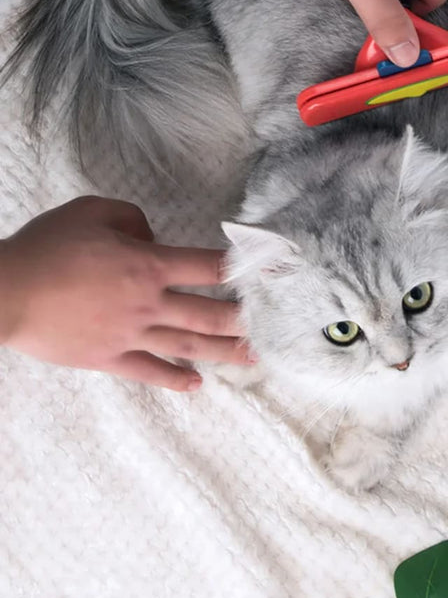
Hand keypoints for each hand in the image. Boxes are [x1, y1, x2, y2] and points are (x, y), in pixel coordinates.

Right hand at [0, 196, 250, 391]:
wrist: (5, 293)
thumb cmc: (48, 248)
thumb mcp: (93, 212)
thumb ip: (133, 219)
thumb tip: (153, 236)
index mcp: (148, 266)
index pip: (208, 266)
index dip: (241, 266)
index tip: (266, 270)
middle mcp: (149, 303)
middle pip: (209, 314)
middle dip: (244, 319)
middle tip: (271, 324)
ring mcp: (132, 335)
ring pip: (189, 346)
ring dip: (224, 352)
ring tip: (254, 357)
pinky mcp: (110, 358)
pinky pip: (149, 372)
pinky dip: (174, 380)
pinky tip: (197, 385)